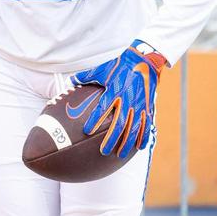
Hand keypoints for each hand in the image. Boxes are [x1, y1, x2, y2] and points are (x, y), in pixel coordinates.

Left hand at [71, 41, 166, 158]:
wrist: (144, 61)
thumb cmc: (119, 66)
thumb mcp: (101, 70)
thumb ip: (85, 77)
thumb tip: (68, 82)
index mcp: (114, 91)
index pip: (102, 108)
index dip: (94, 120)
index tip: (86, 131)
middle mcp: (127, 99)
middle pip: (119, 123)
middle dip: (111, 138)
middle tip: (103, 151)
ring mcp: (139, 104)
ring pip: (133, 127)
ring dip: (127, 142)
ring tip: (119, 154)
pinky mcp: (147, 106)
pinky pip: (146, 124)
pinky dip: (143, 136)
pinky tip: (138, 147)